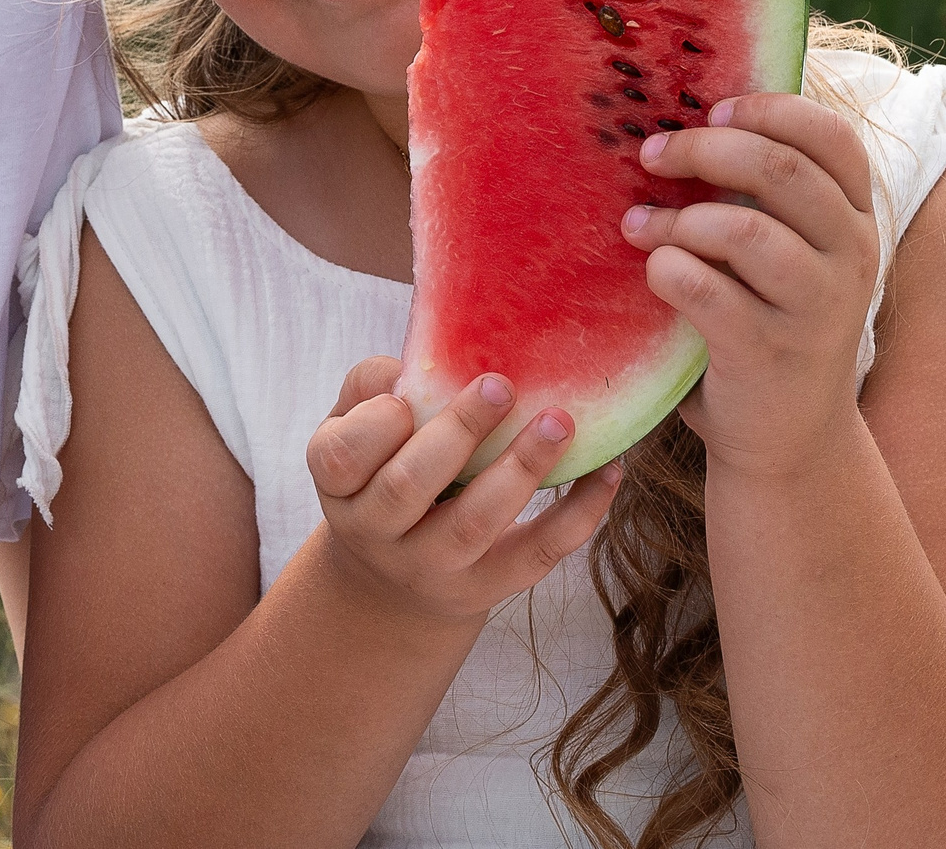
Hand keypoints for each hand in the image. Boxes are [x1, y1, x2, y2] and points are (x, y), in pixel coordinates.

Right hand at [305, 357, 620, 631]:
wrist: (391, 578)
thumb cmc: (380, 470)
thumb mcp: (354, 430)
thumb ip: (373, 386)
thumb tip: (433, 356)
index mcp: (339, 485)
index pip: (341, 457)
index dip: (376, 424)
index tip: (406, 397)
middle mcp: (376, 533)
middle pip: (408, 487)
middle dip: (457, 433)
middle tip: (501, 386)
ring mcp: (431, 568)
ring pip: (474, 523)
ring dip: (521, 468)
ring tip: (560, 422)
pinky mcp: (487, 588)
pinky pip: (536, 554)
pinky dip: (578, 514)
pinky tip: (606, 471)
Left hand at [622, 93, 880, 479]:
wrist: (789, 437)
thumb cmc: (769, 321)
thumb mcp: (786, 252)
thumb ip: (759, 197)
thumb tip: (678, 122)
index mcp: (856, 220)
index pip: (832, 138)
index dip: (768, 110)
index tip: (709, 110)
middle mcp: (851, 258)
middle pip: (781, 171)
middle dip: (704, 150)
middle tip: (651, 155)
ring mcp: (816, 309)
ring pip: (745, 231)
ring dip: (677, 218)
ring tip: (636, 224)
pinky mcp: (769, 353)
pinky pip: (708, 291)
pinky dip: (668, 270)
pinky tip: (655, 272)